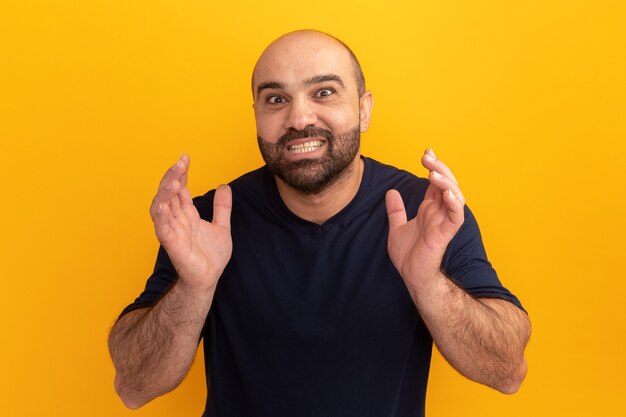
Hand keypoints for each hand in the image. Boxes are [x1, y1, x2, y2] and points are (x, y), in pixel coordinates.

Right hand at [149, 155, 232, 292]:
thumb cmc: (210, 256)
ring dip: (165, 192)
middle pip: (168, 193)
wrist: (209, 279)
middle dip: (172, 177)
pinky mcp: (171, 244)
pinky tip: (163, 204)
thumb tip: (224, 186)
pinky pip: (161, 227)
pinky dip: (160, 215)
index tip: (185, 158)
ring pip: (161, 206)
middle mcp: (177, 219)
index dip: (181, 173)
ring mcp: (172, 230)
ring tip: (174, 179)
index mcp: (187, 214)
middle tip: (180, 163)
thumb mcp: (222, 226)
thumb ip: (222, 207)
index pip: (180, 188)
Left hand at [386, 149, 464, 289]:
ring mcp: (444, 222)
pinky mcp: (446, 234)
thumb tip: (391, 192)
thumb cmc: (408, 255)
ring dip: (447, 182)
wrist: (411, 276)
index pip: (436, 182)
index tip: (426, 153)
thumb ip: (396, 210)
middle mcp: (439, 212)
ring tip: (433, 172)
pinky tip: (448, 193)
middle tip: (427, 157)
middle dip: (439, 168)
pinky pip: (456, 216)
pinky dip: (455, 203)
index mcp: (430, 208)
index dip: (434, 166)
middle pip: (446, 184)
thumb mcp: (396, 227)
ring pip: (454, 196)